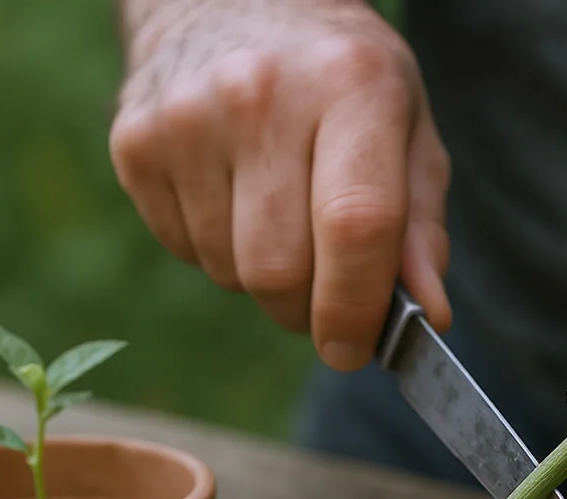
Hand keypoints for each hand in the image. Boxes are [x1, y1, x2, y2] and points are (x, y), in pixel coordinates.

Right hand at [111, 0, 450, 369]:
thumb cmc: (342, 81)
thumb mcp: (408, 133)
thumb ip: (422, 228)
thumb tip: (431, 315)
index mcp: (350, 86)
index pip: (355, 226)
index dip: (355, 309)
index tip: (354, 350)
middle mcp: (260, 95)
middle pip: (279, 270)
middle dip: (308, 309)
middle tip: (326, 294)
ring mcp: (186, 117)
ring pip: (231, 271)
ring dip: (265, 278)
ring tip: (281, 217)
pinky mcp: (135, 142)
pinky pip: (186, 251)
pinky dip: (220, 252)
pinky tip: (236, 198)